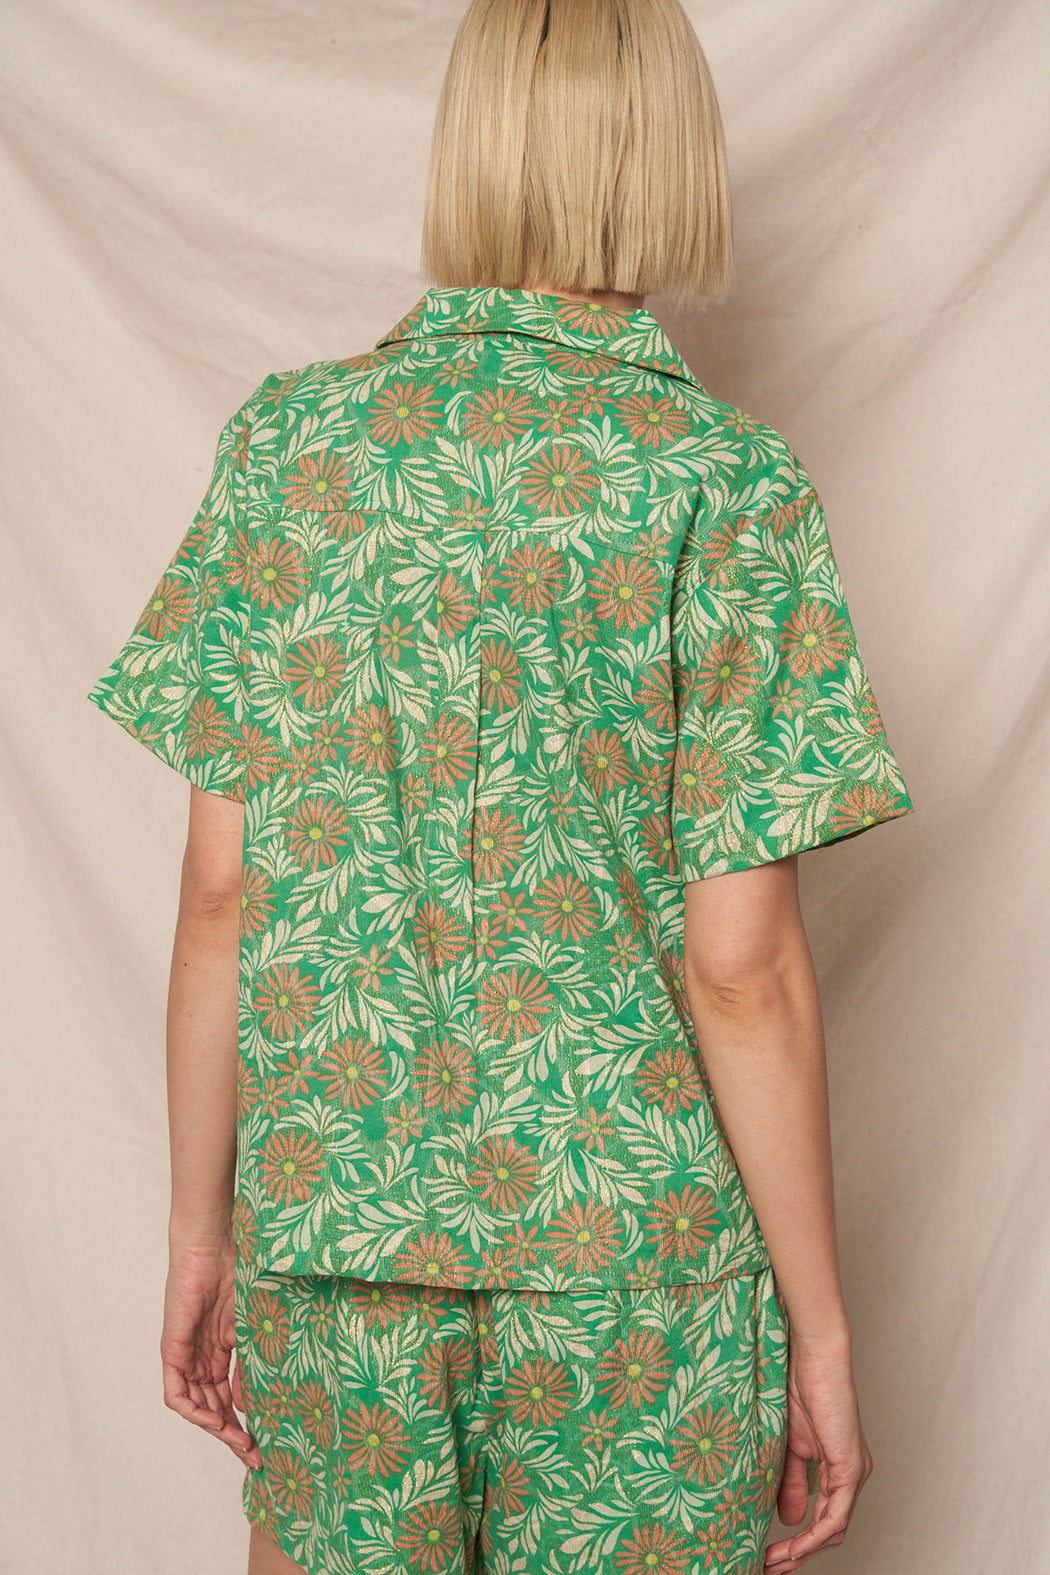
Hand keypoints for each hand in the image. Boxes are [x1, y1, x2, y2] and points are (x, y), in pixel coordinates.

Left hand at [161, 1234, 262, 1469]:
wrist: (215, 1243)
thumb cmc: (239, 1270)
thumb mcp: (251, 1326)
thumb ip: (249, 1363)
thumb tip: (252, 1404)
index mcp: (220, 1351)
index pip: (228, 1398)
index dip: (244, 1423)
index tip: (264, 1443)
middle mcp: (201, 1358)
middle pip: (213, 1408)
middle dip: (233, 1435)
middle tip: (256, 1455)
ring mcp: (186, 1355)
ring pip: (195, 1406)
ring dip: (216, 1429)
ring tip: (242, 1443)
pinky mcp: (172, 1349)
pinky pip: (176, 1394)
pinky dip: (193, 1411)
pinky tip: (215, 1422)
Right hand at [763, 1337, 872, 1569]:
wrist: (811, 1357)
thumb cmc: (797, 1387)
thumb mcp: (787, 1444)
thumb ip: (790, 1481)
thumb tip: (788, 1519)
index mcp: (837, 1469)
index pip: (823, 1519)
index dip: (798, 1541)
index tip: (768, 1554)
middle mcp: (850, 1476)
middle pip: (830, 1531)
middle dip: (799, 1554)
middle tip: (768, 1567)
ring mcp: (853, 1474)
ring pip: (835, 1529)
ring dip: (804, 1551)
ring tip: (774, 1561)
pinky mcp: (851, 1469)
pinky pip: (837, 1516)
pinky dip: (815, 1535)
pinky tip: (794, 1545)